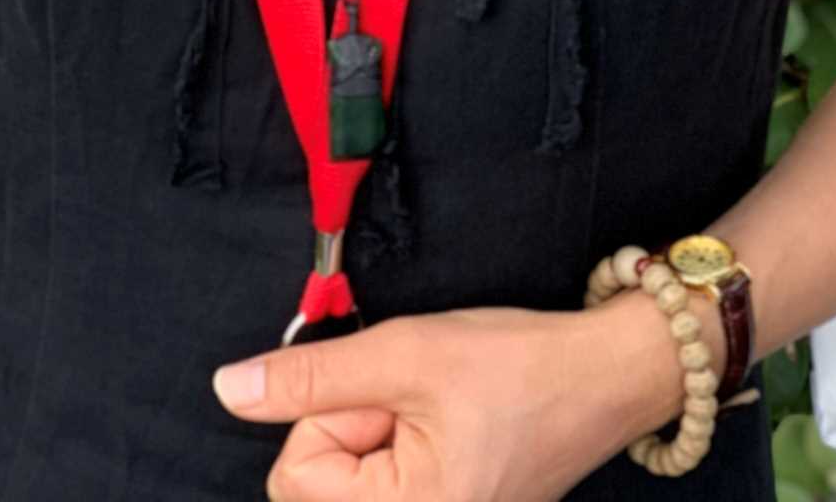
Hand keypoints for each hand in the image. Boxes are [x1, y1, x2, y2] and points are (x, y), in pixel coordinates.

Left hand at [210, 295, 702, 499]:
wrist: (605, 375)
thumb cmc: (519, 365)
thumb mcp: (405, 353)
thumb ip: (310, 376)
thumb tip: (230, 389)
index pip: (296, 476)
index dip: (330, 415)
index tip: (391, 392)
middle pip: (316, 482)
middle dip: (354, 423)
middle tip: (419, 399)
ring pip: (349, 479)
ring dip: (377, 431)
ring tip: (437, 408)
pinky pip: (385, 482)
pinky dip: (399, 443)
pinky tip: (446, 423)